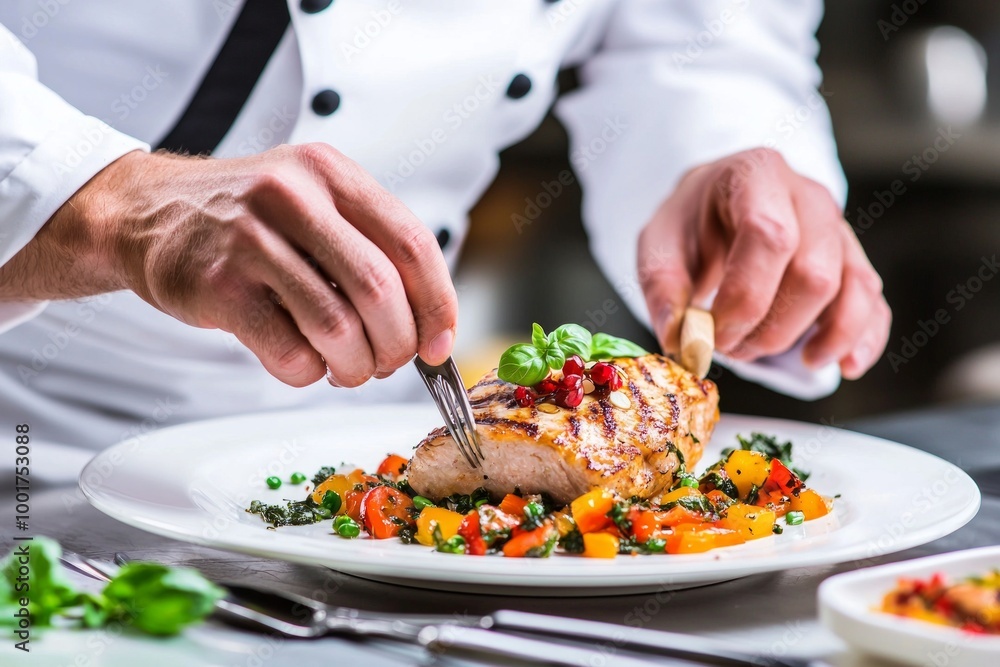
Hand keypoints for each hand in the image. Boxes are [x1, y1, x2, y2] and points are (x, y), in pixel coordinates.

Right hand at [35, 144, 457, 386]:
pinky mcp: (216, 286)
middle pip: (380, 290)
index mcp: (331, 173)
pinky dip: (307, 372)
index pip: (412, 243)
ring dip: (354, 365)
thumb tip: (429, 327)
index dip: (437, 303)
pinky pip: (288, 350)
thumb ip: (368, 248)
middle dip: (396, 344)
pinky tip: (301, 362)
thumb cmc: (244, 220)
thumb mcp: (311, 202)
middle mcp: (293, 195)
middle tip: (388, 362)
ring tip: (347, 368)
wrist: (145, 213)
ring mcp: (250, 239)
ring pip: (337, 325)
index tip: (440, 343)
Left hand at [637, 148, 889, 379]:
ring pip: (852, 289)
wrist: (715, 206)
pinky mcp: (853, 262)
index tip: (712, 332)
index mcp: (756, 176)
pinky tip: (843, 364)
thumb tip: (684, 341)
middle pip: (814, 272)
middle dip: (771, 327)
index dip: (744, 297)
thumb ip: (662, 291)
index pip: (769, 236)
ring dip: (813, 338)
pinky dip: (863, 339)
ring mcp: (838, 229)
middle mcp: (808, 197)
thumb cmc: (689, 224)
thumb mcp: (656, 245)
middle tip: (728, 347)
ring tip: (763, 354)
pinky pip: (875, 303)